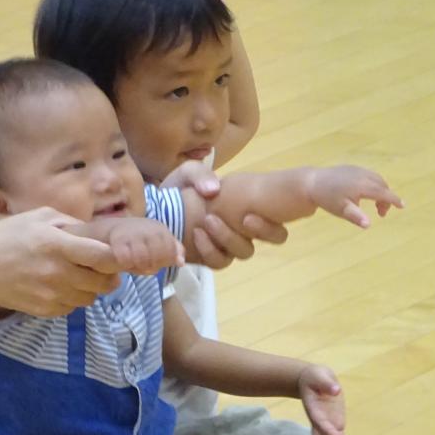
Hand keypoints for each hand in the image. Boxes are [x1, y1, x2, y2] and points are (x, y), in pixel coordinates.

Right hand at [0, 207, 120, 317]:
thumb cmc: (6, 238)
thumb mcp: (38, 217)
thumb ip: (69, 222)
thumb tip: (95, 231)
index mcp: (57, 245)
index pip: (102, 257)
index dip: (117, 257)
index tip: (118, 253)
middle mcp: (57, 273)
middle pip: (103, 282)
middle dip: (109, 275)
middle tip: (104, 266)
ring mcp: (51, 295)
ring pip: (90, 298)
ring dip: (92, 288)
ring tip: (79, 275)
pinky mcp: (45, 310)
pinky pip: (73, 307)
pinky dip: (74, 298)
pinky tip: (62, 285)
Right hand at [107, 217, 184, 274]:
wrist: (114, 228)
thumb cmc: (142, 239)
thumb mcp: (160, 241)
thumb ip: (173, 251)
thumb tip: (181, 262)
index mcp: (161, 230)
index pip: (170, 251)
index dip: (165, 261)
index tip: (157, 263)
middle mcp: (148, 230)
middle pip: (157, 256)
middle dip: (153, 265)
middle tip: (146, 267)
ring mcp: (133, 234)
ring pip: (142, 259)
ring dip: (140, 266)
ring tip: (136, 266)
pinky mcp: (118, 240)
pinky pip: (125, 259)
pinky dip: (126, 264)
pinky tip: (125, 263)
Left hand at [164, 160, 288, 268]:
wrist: (157, 207)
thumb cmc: (180, 188)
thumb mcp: (188, 172)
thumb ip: (201, 174)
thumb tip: (214, 189)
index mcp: (248, 203)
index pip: (278, 212)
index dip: (277, 217)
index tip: (254, 212)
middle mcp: (245, 225)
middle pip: (273, 237)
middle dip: (264, 230)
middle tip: (245, 219)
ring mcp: (229, 243)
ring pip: (245, 251)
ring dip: (230, 237)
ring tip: (208, 221)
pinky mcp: (211, 257)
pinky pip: (220, 262)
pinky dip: (211, 250)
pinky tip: (198, 235)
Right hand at [298, 365, 354, 434]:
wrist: (312, 379)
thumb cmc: (314, 377)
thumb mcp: (318, 375)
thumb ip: (326, 383)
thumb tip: (336, 390)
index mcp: (313, 409)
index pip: (320, 423)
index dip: (328, 432)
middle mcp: (319, 419)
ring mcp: (326, 422)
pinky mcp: (334, 422)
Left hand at [306, 166, 403, 228]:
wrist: (312, 182)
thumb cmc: (327, 198)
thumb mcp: (341, 210)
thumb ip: (356, 217)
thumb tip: (368, 225)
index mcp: (362, 186)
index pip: (384, 193)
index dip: (394, 200)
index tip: (402, 206)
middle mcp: (362, 175)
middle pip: (382, 185)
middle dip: (386, 198)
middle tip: (381, 213)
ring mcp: (357, 170)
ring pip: (376, 179)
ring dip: (380, 191)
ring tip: (374, 205)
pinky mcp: (351, 168)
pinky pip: (368, 175)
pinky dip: (373, 184)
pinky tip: (364, 194)